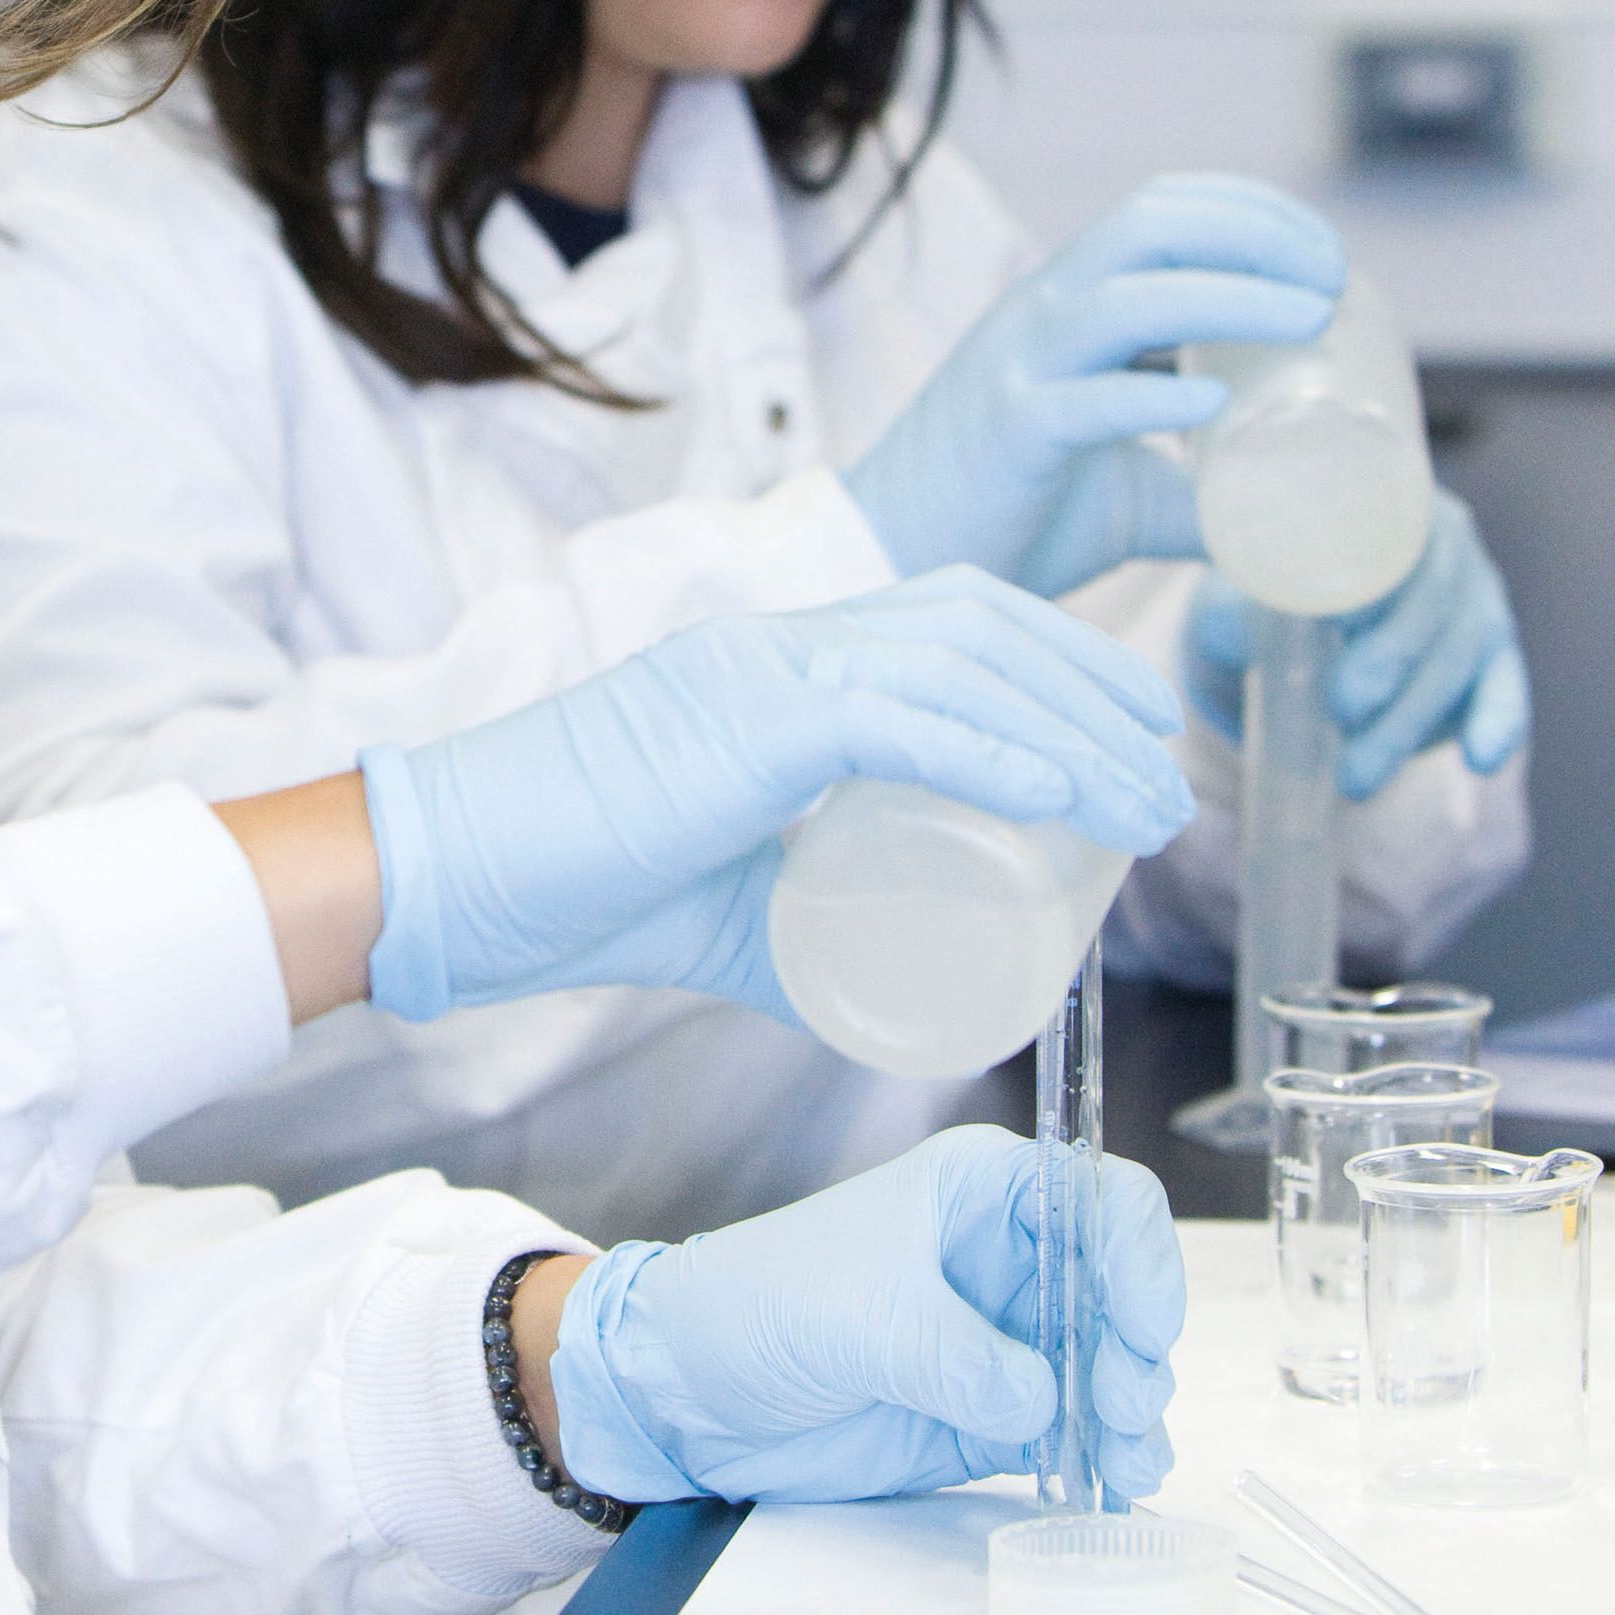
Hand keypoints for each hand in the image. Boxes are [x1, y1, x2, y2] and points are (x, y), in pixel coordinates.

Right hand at [361, 572, 1188, 1024]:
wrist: (446, 880)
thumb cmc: (571, 892)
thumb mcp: (731, 911)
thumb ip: (813, 930)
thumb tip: (915, 998)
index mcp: (777, 665)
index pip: (952, 616)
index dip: (1061, 659)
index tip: (1134, 731)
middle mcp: (776, 643)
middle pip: (980, 623)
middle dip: (1096, 687)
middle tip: (1167, 772)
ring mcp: (756, 673)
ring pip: (959, 664)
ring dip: (1076, 730)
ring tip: (1149, 804)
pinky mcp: (737, 724)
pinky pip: (893, 722)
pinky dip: (993, 754)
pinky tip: (1066, 793)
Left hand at [541, 1127, 1185, 1505]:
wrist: (687, 1389)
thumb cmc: (759, 1305)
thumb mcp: (860, 1318)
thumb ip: (958, 1357)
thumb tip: (1040, 1401)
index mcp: (981, 1191)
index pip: (1101, 1201)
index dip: (1140, 1257)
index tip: (1143, 1326)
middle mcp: (1009, 1258)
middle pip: (1120, 1293)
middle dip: (1137, 1350)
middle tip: (1120, 1409)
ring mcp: (1006, 1340)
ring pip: (1107, 1368)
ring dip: (1130, 1415)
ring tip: (1127, 1464)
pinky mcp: (992, 1413)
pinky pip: (1070, 1431)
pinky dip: (1100, 1457)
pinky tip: (1108, 1485)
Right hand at [846, 177, 1345, 595]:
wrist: (893, 561)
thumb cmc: (1008, 518)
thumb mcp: (1127, 491)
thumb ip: (1200, 490)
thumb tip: (1289, 522)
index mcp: (1071, 306)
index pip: (1165, 211)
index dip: (1254, 212)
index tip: (1328, 255)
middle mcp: (1045, 314)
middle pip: (1153, 224)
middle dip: (1257, 233)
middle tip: (1333, 279)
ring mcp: (1022, 368)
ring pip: (1130, 297)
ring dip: (1234, 296)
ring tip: (1313, 317)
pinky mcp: (1010, 434)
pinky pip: (1087, 399)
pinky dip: (1156, 395)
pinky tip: (1215, 404)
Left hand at [1185, 492, 1530, 796]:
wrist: (1290, 625)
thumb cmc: (1260, 593)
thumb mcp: (1239, 581)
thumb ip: (1229, 585)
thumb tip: (1212, 601)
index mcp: (1383, 504)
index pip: (1393, 532)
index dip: (1374, 578)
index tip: (1340, 621)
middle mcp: (1443, 542)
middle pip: (1430, 602)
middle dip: (1389, 664)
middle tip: (1340, 710)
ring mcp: (1477, 594)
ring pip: (1458, 656)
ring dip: (1409, 720)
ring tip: (1356, 776)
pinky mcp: (1496, 651)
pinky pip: (1505, 685)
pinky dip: (1496, 722)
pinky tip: (1480, 759)